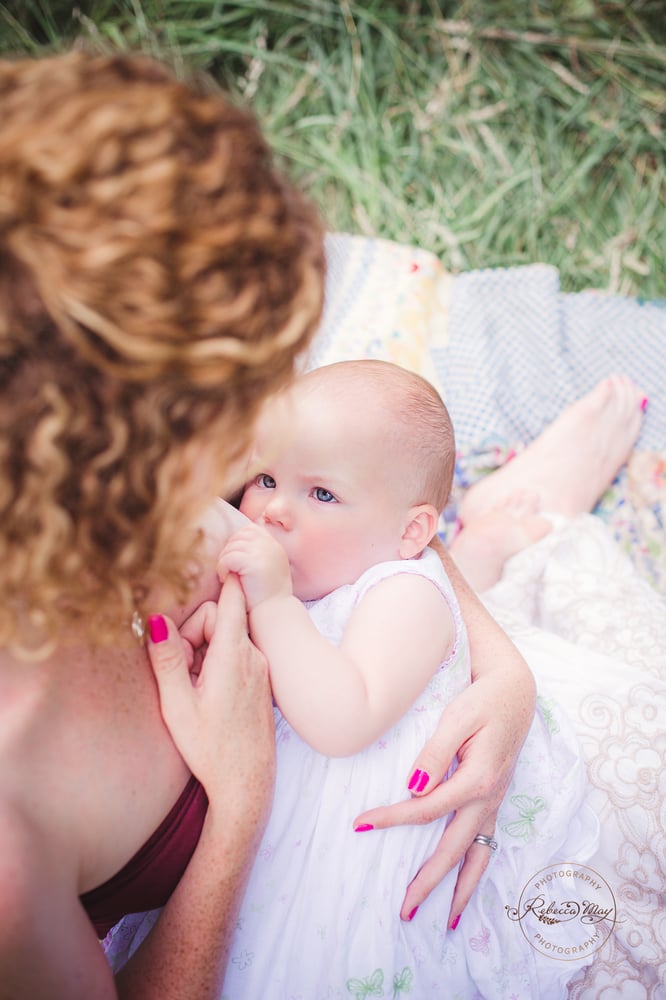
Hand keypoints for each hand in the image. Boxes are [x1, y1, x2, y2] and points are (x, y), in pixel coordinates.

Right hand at [146, 574, 275, 826]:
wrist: (247, 784)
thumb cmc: (211, 748)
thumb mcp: (177, 705)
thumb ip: (166, 661)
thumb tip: (156, 622)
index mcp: (233, 658)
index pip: (231, 602)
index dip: (223, 580)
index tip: (221, 559)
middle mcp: (253, 658)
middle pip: (221, 619)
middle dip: (195, 633)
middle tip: (180, 670)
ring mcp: (260, 670)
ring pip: (229, 637)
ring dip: (205, 650)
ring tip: (193, 686)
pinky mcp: (261, 682)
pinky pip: (238, 654)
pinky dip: (218, 661)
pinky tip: (208, 691)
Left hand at [217, 524, 291, 611]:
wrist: (274, 613)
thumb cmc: (265, 595)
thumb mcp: (264, 568)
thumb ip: (254, 553)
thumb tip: (232, 543)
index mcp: (274, 545)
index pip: (249, 530)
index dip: (237, 542)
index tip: (234, 561)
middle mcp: (270, 545)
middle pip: (238, 536)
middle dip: (229, 552)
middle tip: (228, 570)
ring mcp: (263, 552)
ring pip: (231, 547)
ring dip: (224, 561)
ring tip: (226, 576)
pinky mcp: (253, 562)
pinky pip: (228, 557)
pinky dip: (222, 568)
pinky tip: (225, 580)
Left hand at [353, 669, 533, 926]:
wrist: (514, 691)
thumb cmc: (481, 699)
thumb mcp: (457, 716)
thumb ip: (435, 752)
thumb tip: (414, 786)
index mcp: (478, 778)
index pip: (426, 809)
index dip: (391, 819)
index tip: (360, 825)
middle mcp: (488, 798)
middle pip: (454, 849)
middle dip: (429, 881)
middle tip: (404, 910)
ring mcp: (493, 802)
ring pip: (478, 856)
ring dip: (460, 890)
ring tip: (444, 921)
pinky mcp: (493, 800)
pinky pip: (485, 845)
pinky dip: (474, 870)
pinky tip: (462, 887)